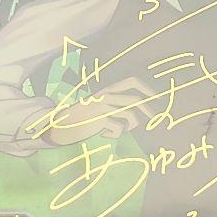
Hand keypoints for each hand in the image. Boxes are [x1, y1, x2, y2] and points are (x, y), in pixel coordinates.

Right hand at [42, 77, 158, 146]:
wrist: (61, 125)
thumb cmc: (82, 118)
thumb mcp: (98, 106)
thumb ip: (114, 105)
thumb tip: (137, 113)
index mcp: (107, 90)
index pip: (131, 81)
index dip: (146, 88)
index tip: (155, 97)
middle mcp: (106, 96)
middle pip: (136, 99)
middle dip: (149, 110)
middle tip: (155, 119)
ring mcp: (103, 107)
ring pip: (130, 115)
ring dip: (130, 126)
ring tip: (121, 130)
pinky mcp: (99, 120)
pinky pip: (119, 129)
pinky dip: (114, 134)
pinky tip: (104, 134)